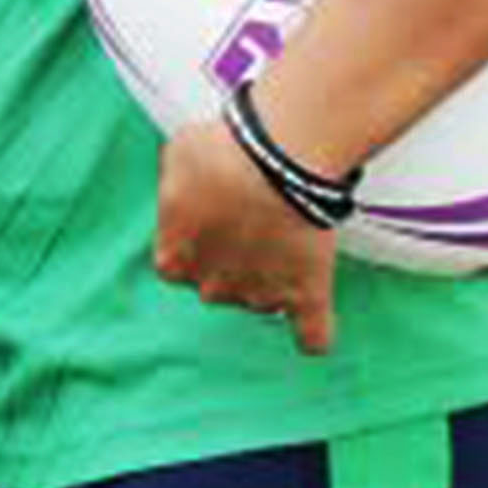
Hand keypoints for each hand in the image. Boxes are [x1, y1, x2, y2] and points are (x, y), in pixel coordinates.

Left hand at [154, 113, 341, 355]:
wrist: (279, 160)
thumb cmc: (222, 152)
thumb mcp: (177, 157)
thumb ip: (177, 187)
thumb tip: (188, 188)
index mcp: (174, 258)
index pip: (176, 266)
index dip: (193, 245)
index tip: (208, 222)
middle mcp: (212, 286)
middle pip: (218, 286)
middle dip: (231, 262)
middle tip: (251, 224)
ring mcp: (260, 295)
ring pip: (262, 300)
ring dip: (270, 279)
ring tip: (286, 240)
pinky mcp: (307, 297)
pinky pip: (312, 335)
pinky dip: (313, 334)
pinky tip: (313, 329)